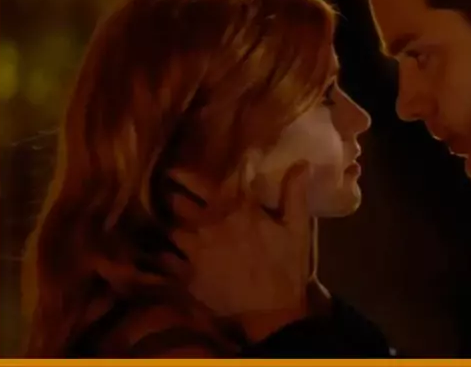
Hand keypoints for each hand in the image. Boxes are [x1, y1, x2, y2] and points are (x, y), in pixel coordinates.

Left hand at [171, 162, 312, 341]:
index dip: (234, 165)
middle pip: (184, 198)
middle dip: (180, 186)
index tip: (234, 158)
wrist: (271, 312)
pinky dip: (169, 255)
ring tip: (173, 219)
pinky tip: (170, 254)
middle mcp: (211, 223)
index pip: (233, 176)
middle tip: (173, 177)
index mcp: (239, 208)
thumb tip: (302, 163)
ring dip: (175, 222)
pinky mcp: (187, 273)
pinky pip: (168, 259)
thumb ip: (294, 193)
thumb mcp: (297, 228)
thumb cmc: (287, 267)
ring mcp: (195, 249)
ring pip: (173, 227)